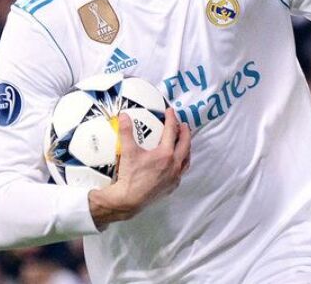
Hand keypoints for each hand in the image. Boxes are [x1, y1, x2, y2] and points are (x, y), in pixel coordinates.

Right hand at [89, 108, 190, 228]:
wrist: (128, 200)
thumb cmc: (129, 176)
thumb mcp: (127, 152)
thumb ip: (126, 132)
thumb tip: (123, 116)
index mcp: (166, 154)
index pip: (172, 131)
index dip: (171, 119)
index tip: (171, 111)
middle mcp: (174, 164)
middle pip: (185, 144)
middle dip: (185, 132)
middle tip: (183, 124)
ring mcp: (175, 176)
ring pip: (186, 158)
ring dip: (186, 148)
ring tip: (184, 141)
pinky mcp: (172, 186)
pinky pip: (181, 171)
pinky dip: (182, 163)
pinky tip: (177, 162)